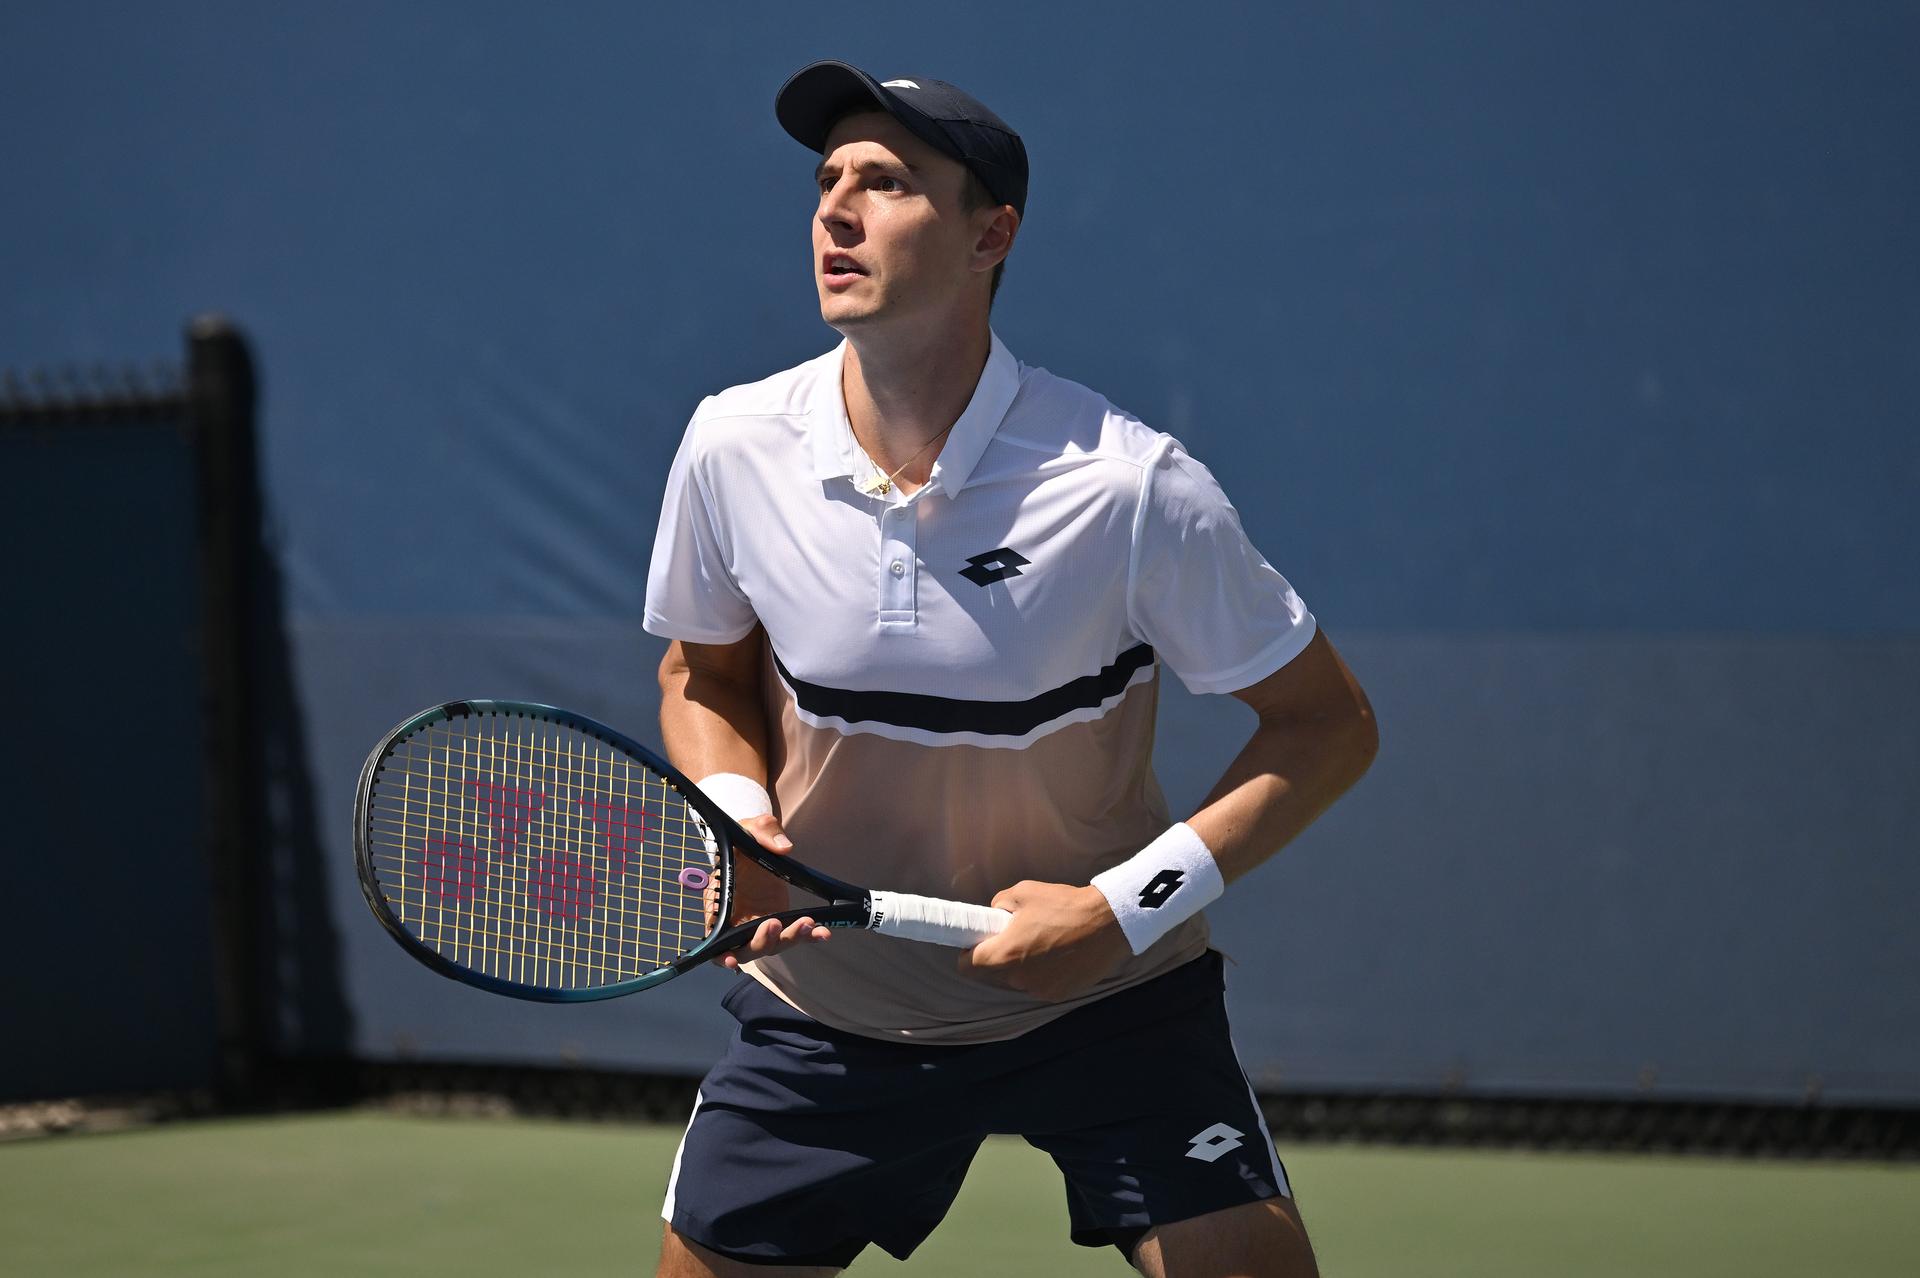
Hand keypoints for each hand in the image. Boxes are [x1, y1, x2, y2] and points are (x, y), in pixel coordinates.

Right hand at [707, 814, 829, 970]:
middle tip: (775, 923)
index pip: (715, 938)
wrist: (759, 841)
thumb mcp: (750, 827)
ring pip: (773, 945)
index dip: (721, 953)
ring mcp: (759, 923)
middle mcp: (737, 920)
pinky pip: (793, 933)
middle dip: (762, 942)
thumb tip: (784, 847)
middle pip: (747, 948)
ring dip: (790, 939)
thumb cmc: (745, 836)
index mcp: (719, 902)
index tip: (730, 957)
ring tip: (808, 924)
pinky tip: (822, 932)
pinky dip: (808, 937)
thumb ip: (763, 831)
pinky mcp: (780, 919)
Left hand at [957, 880, 1131, 1001]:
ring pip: (1015, 982)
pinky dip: (1041, 974)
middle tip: (1012, 937)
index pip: (966, 966)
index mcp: (1004, 955)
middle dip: (995, 959)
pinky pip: (1038, 986)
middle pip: (990, 977)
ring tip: (1041, 943)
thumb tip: (994, 916)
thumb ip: (998, 905)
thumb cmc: (1064, 905)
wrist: (1108, 923)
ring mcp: (1040, 991)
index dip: (968, 953)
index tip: (977, 941)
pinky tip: (1057, 954)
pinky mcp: (1059, 995)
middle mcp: (1019, 979)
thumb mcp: (1022, 892)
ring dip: (1019, 968)